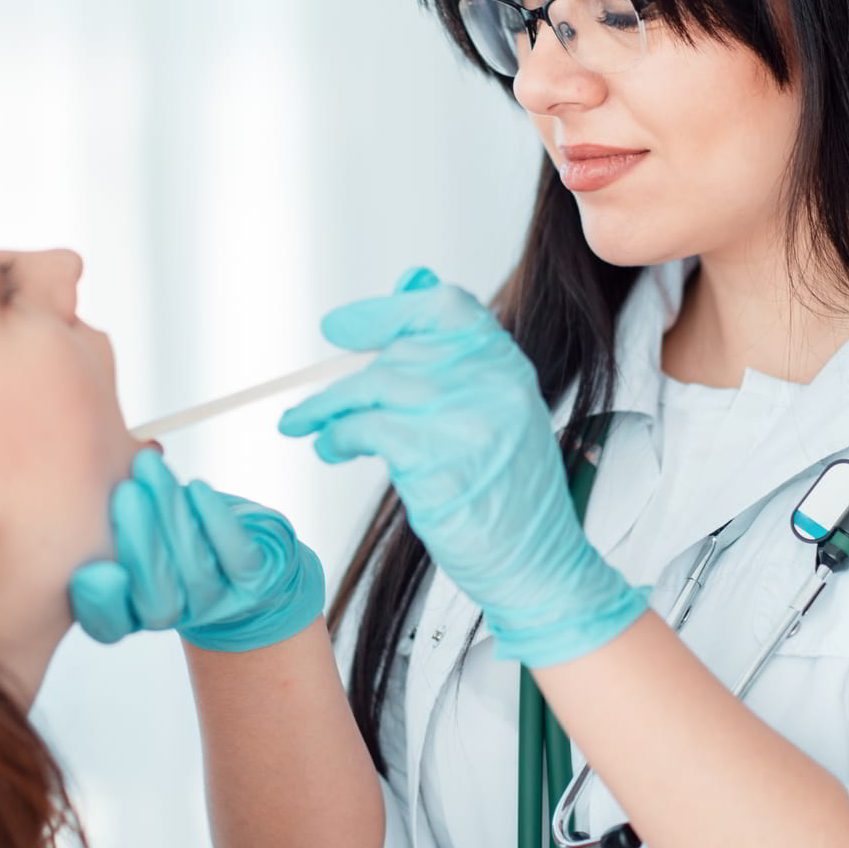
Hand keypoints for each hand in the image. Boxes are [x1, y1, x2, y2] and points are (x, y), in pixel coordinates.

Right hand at [69, 449, 324, 652]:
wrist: (241, 560)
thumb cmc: (173, 533)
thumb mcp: (133, 521)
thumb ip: (108, 509)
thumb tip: (99, 464)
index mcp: (132, 610)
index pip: (108, 624)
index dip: (99, 605)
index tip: (91, 571)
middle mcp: (174, 614)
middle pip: (155, 602)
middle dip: (139, 545)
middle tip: (126, 493)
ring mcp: (217, 603)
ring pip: (195, 572)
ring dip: (172, 517)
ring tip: (152, 470)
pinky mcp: (253, 581)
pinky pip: (237, 557)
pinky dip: (216, 520)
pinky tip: (198, 488)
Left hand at [278, 269, 644, 666]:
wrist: (536, 564)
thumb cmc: (508, 496)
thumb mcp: (496, 415)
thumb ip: (454, 361)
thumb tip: (409, 283)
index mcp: (508, 366)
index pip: (444, 306)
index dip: (385, 312)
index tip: (340, 328)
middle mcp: (493, 383)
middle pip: (398, 353)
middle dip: (345, 382)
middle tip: (313, 406)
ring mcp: (467, 420)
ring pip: (374, 387)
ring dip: (330, 408)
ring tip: (311, 428)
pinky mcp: (438, 462)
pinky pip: (366, 428)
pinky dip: (337, 436)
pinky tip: (331, 449)